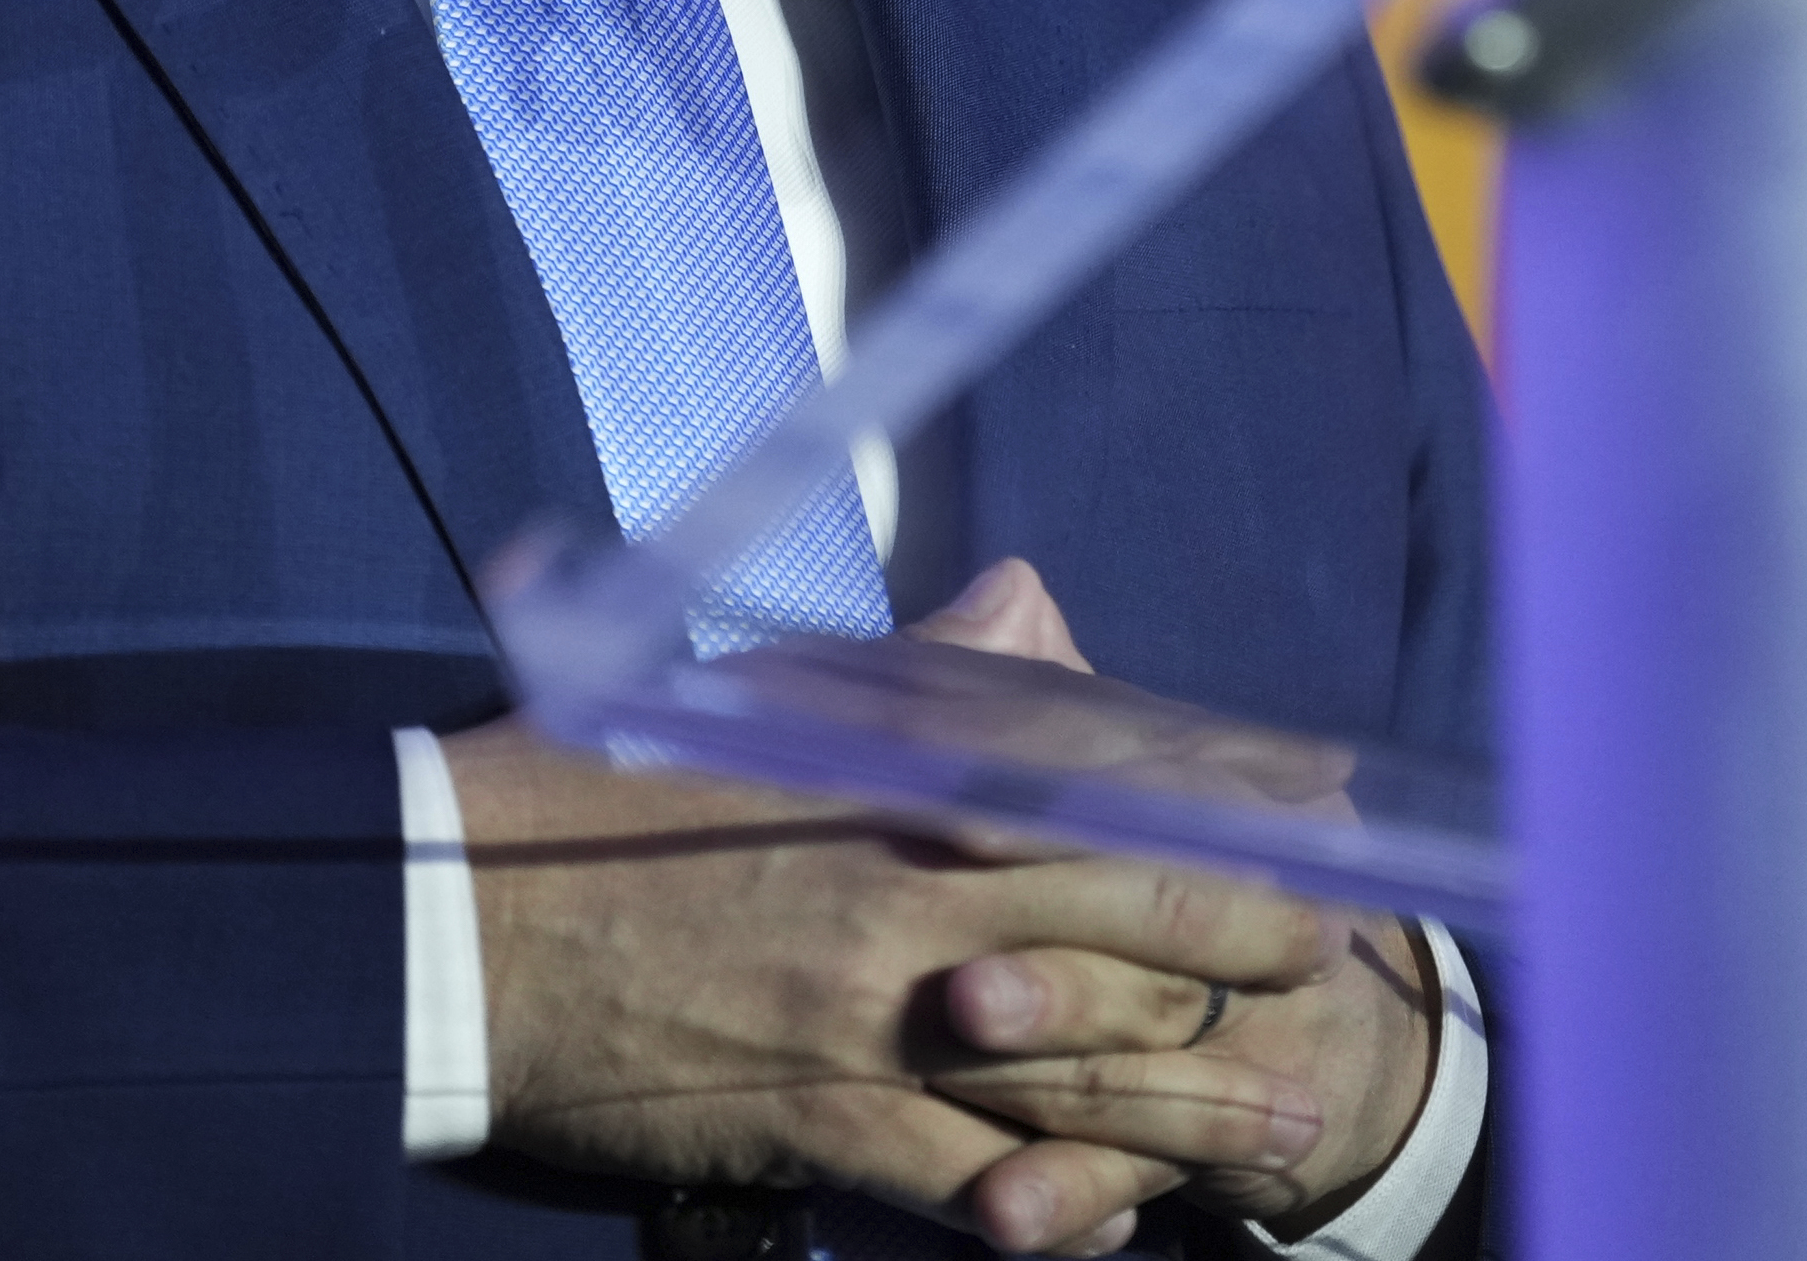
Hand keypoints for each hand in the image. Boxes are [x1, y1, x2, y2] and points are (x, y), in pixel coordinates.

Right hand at [450, 564, 1344, 1252]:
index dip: (1240, 796)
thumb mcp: (766, 698)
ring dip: (1203, 1096)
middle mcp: (925, 883)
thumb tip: (1028, 607)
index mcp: (911, 765)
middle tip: (1338, 958)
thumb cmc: (605, 791)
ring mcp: (888, 1013)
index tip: (1324, 801)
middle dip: (1258, 942)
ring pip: (1094, 1062)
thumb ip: (918, 667)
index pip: (1124, 770)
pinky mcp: (837, 1121)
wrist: (468, 923)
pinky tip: (1112, 1222)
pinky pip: (986, 1181)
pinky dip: (1061, 1207)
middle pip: (1146, 912)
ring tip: (1289, 1119)